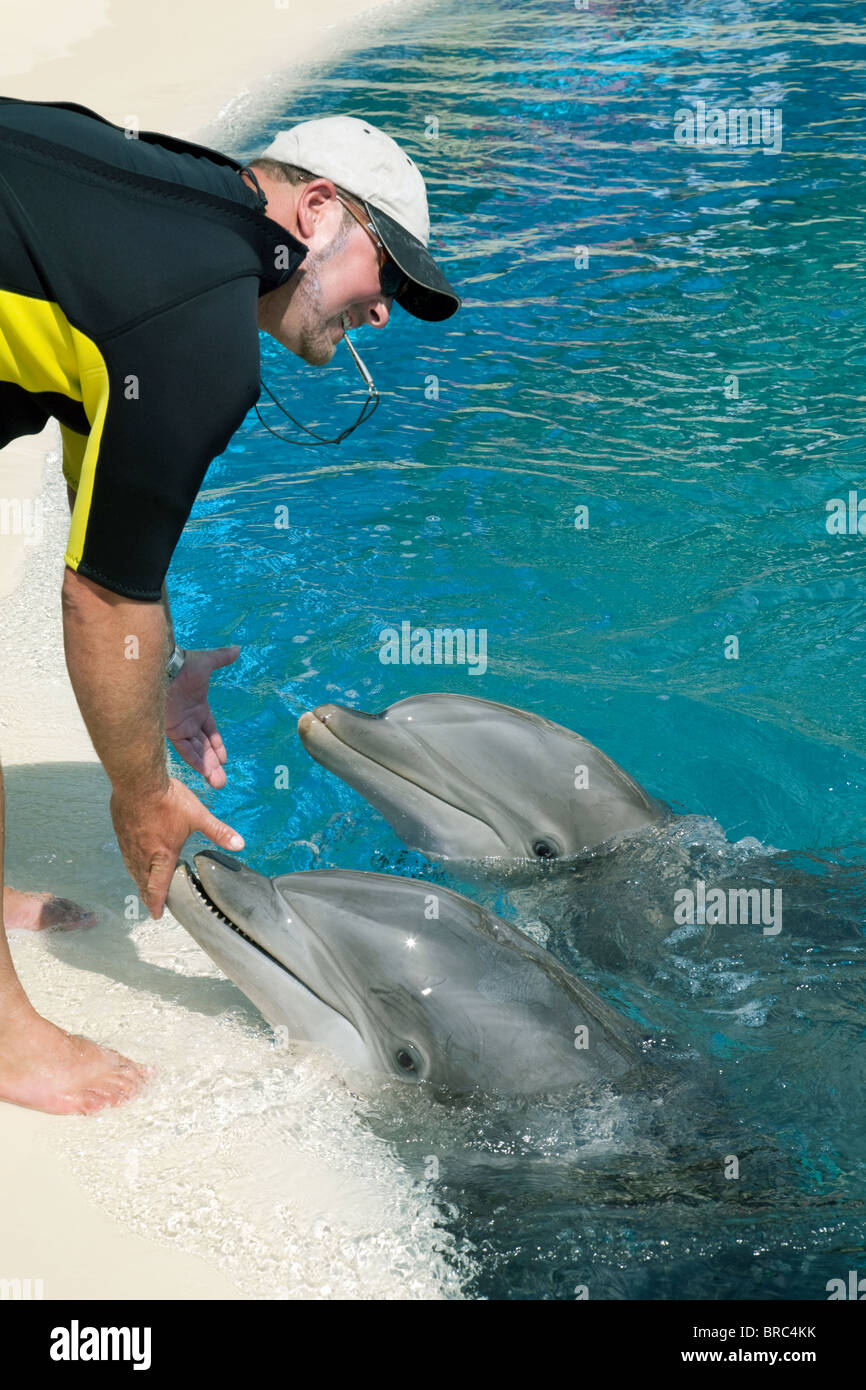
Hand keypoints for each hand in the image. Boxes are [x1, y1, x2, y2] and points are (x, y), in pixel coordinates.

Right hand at [111, 777, 244, 918]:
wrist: (138, 781)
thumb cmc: (168, 799)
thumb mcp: (198, 816)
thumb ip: (218, 832)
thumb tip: (239, 844)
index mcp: (162, 855)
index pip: (158, 887)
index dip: (157, 903)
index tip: (157, 914)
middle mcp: (142, 854)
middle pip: (143, 882)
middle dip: (148, 895)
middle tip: (152, 903)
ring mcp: (129, 844)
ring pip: (132, 869)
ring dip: (139, 880)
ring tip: (144, 885)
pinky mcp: (121, 832)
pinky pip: (125, 854)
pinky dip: (131, 863)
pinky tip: (134, 859)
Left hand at [165, 645, 239, 788]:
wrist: (161, 668)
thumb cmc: (182, 665)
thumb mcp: (206, 662)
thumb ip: (221, 658)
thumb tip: (238, 649)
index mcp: (198, 709)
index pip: (210, 733)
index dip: (217, 746)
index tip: (225, 760)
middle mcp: (188, 721)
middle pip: (204, 747)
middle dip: (213, 764)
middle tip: (222, 783)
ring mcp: (179, 727)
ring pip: (196, 752)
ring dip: (207, 767)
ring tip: (218, 783)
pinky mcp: (170, 730)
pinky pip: (185, 749)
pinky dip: (196, 760)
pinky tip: (205, 772)